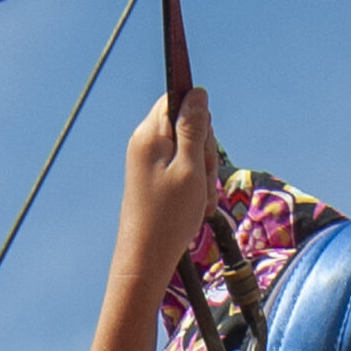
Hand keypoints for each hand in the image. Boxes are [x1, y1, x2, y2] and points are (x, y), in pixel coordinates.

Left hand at [118, 88, 219, 284]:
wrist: (146, 257)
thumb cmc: (169, 216)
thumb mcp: (190, 168)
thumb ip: (194, 129)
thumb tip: (197, 93)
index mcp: (150, 135)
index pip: (175, 99)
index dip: (198, 116)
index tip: (204, 142)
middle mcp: (145, 143)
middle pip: (186, 125)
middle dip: (205, 150)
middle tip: (203, 178)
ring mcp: (148, 161)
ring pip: (189, 150)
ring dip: (203, 172)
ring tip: (199, 198)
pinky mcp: (154, 178)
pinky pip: (182, 170)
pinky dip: (194, 185)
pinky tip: (196, 205)